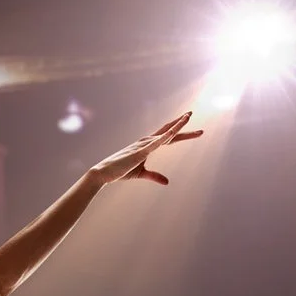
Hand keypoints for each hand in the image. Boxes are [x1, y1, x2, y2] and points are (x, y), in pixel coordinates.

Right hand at [85, 113, 203, 187]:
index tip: (191, 127)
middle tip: (191, 113)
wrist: (105, 172)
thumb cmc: (120, 171)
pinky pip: (155, 142)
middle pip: (168, 131)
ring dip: (176, 125)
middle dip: (181, 123)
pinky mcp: (140, 151)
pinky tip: (174, 132)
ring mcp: (144, 145)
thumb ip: (155, 176)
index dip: (179, 131)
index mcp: (148, 145)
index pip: (167, 137)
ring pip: (164, 133)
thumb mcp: (141, 173)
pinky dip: (165, 136)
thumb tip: (167, 182)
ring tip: (188, 117)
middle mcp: (146, 141)